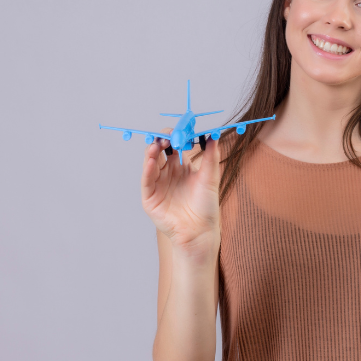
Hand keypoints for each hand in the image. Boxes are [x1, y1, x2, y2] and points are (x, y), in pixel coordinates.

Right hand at [140, 127, 221, 256]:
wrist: (200, 231)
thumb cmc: (207, 206)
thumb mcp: (210, 177)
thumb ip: (211, 156)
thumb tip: (214, 135)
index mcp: (181, 167)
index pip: (174, 146)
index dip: (175, 137)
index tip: (179, 130)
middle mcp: (168, 174)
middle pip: (160, 152)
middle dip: (161, 141)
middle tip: (166, 135)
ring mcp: (158, 185)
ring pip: (150, 163)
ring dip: (152, 152)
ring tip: (157, 145)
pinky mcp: (150, 198)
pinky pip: (146, 180)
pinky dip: (147, 169)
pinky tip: (151, 160)